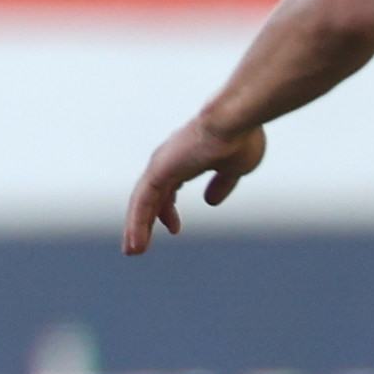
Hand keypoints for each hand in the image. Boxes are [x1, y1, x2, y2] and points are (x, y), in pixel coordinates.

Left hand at [122, 108, 265, 253]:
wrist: (235, 122)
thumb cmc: (240, 138)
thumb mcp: (235, 169)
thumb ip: (222, 184)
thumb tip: (211, 201)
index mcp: (187, 159)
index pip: (169, 187)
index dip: (168, 209)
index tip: (174, 228)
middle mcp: (169, 160)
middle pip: (151, 196)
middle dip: (147, 220)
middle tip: (139, 244)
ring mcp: (161, 165)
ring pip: (142, 202)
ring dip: (137, 227)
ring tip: (133, 251)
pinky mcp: (158, 172)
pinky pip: (142, 203)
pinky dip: (137, 223)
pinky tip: (135, 243)